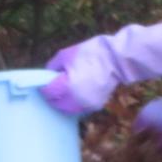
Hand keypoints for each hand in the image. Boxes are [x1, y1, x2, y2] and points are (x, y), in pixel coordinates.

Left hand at [41, 21, 161, 117]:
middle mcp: (75, 100)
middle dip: (53, 95)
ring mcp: (86, 105)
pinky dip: (75, 102)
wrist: (117, 58)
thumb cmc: (92, 53)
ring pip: (67, 109)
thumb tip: (49, 74)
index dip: (44, 86)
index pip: (48, 92)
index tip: (44, 82)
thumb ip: (54, 65)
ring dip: (63, 101)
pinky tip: (77, 92)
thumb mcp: (67, 54)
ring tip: (64, 90)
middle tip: (54, 86)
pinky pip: (79, 107)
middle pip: (56, 104)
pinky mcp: (95, 106)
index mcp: (67, 86)